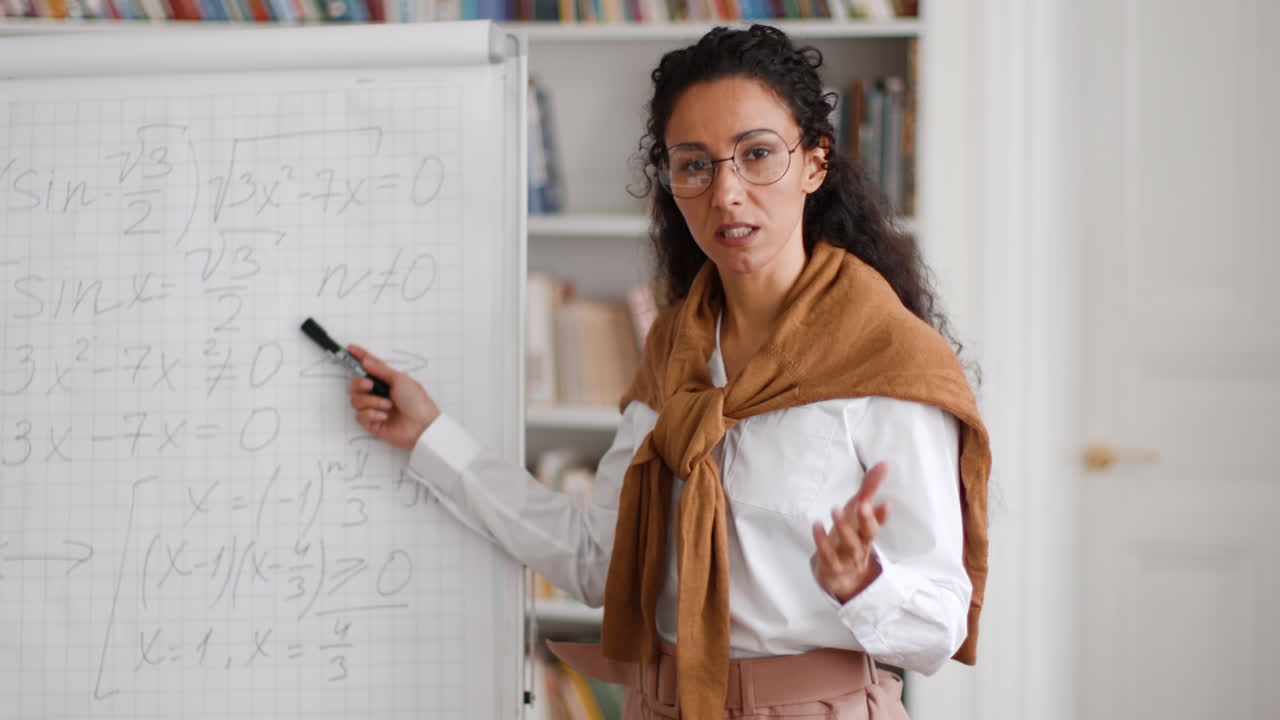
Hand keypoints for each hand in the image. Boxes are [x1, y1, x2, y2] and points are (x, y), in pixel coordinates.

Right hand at [346, 344, 439, 449]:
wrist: (422, 425)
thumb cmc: (417, 401)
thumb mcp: (400, 380)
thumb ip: (380, 370)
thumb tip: (366, 360)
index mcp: (385, 381)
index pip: (368, 367)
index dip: (359, 357)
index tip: (350, 349)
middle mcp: (377, 393)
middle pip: (354, 385)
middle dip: (359, 384)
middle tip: (370, 386)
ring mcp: (373, 408)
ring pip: (355, 401)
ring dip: (372, 402)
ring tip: (388, 406)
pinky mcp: (371, 422)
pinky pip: (360, 416)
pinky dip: (372, 415)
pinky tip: (385, 416)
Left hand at [810, 461, 890, 603]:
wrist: (841, 578)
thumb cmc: (851, 538)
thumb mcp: (857, 513)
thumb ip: (869, 488)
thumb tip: (883, 464)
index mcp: (867, 532)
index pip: (878, 522)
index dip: (882, 515)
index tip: (887, 503)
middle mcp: (861, 544)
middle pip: (868, 534)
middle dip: (867, 520)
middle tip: (863, 504)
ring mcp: (847, 557)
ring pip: (850, 544)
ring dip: (843, 527)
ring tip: (835, 510)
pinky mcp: (832, 566)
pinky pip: (828, 555)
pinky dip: (822, 541)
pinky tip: (816, 525)